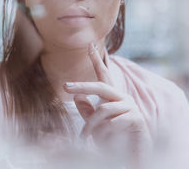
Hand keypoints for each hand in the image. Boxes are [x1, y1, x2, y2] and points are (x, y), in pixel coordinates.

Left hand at [64, 43, 152, 164]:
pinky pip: (114, 122)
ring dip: (92, 126)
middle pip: (101, 86)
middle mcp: (122, 98)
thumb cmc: (112, 139)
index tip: (90, 45)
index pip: (103, 75)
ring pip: (103, 109)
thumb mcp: (95, 125)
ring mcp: (130, 107)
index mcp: (112, 97)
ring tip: (87, 137)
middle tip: (66, 87)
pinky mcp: (137, 118)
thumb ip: (87, 111)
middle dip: (83, 86)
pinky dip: (106, 133)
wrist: (131, 156)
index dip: (97, 60)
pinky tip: (106, 139)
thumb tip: (77, 97)